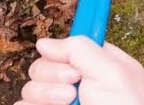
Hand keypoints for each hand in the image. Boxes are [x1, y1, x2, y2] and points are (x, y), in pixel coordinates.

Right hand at [17, 36, 143, 104]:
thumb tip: (45, 43)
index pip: (66, 47)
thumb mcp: (112, 72)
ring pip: (31, 88)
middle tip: (73, 85)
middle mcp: (77, 84)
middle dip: (53, 74)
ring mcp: (62, 104)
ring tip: (68, 103)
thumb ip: (80, 48)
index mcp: (97, 65)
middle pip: (42, 65)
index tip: (71, 64)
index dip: (62, 52)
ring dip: (45, 94)